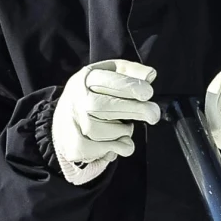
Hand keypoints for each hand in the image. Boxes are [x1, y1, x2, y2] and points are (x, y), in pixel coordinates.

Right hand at [51, 59, 159, 183]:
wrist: (67, 123)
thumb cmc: (94, 96)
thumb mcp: (108, 76)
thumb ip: (130, 72)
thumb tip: (150, 75)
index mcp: (85, 78)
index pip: (106, 80)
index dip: (129, 86)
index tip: (148, 93)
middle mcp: (76, 100)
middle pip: (103, 106)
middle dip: (133, 110)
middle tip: (153, 114)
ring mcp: (74, 124)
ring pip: (104, 130)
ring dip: (124, 131)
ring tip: (123, 127)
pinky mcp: (75, 146)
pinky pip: (105, 149)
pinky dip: (119, 147)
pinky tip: (118, 143)